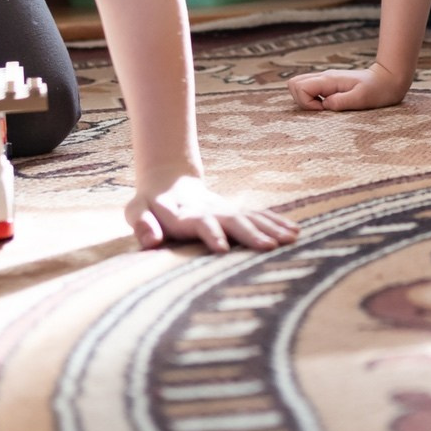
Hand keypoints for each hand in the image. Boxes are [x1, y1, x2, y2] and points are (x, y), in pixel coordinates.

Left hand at [126, 173, 299, 253]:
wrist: (169, 181)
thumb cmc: (149, 204)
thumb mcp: (136, 209)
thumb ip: (141, 223)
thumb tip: (150, 241)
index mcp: (187, 214)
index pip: (201, 223)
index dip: (211, 234)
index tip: (223, 249)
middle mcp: (212, 210)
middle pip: (233, 220)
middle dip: (251, 234)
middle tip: (269, 248)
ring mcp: (226, 210)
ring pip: (251, 217)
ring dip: (271, 228)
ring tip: (291, 239)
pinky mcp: (236, 213)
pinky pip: (259, 217)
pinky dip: (276, 223)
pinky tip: (295, 232)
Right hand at [288, 60, 408, 111]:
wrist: (388, 79)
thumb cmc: (378, 90)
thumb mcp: (362, 99)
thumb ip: (341, 101)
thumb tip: (324, 105)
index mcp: (329, 80)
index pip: (300, 87)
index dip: (307, 103)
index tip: (324, 110)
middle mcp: (324, 77)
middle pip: (294, 84)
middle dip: (301, 101)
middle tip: (321, 110)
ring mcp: (326, 80)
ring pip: (299, 85)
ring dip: (306, 101)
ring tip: (324, 109)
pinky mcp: (329, 85)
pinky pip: (310, 90)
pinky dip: (312, 100)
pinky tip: (328, 106)